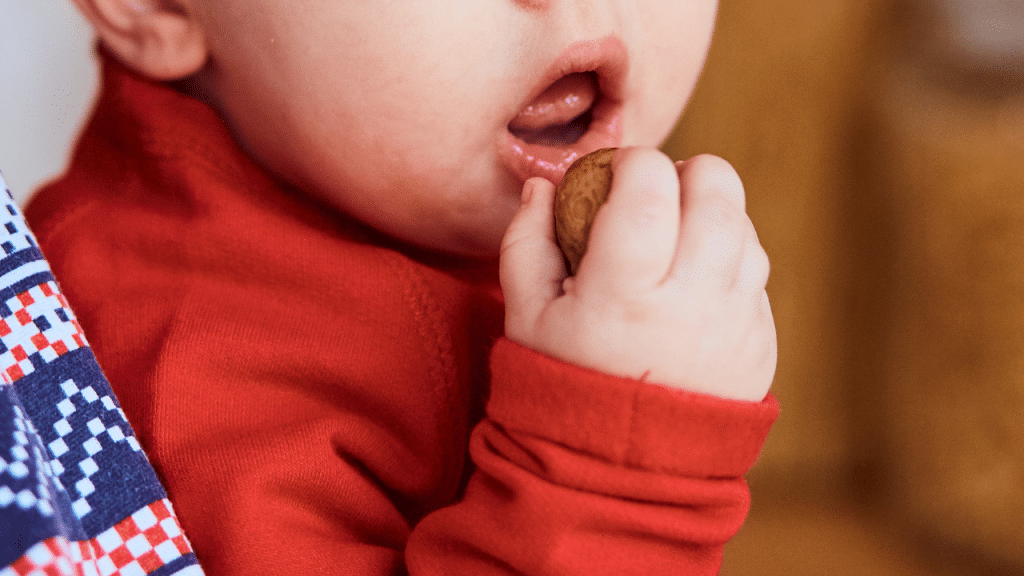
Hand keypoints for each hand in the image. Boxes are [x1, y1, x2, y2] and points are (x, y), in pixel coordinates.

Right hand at [500, 148, 775, 401]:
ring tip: (672, 236)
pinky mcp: (760, 339)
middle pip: (716, 187)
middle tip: (654, 193)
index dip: (632, 161)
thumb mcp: (525, 316)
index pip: (648, 184)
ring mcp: (735, 320)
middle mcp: (692, 299)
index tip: (614, 174)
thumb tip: (544, 185)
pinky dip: (727, 256)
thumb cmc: (564, 383)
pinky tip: (690, 279)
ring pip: (743, 223)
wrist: (621, 469)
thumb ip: (526, 241)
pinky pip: (756, 269)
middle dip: (684, 171)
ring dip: (709, 211)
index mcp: (625, 290)